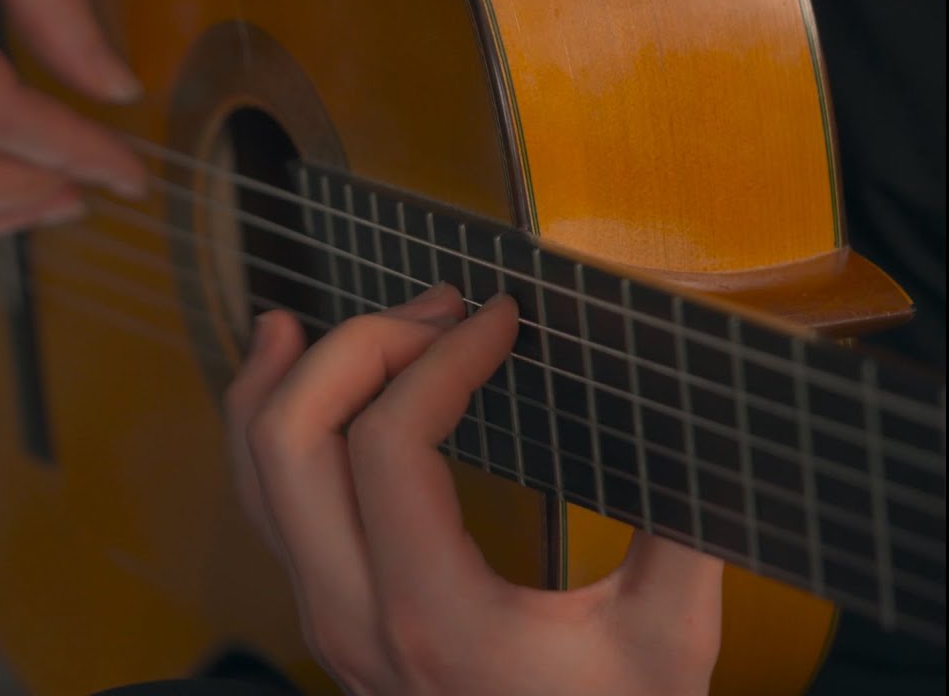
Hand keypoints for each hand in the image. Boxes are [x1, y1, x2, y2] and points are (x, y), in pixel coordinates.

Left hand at [225, 284, 722, 695]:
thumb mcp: (665, 646)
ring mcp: (325, 611)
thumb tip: (700, 422)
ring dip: (291, 377)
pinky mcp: (324, 606)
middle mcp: (354, 612)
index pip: (390, 443)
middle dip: (358, 346)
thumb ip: (686, 534)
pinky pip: (265, 500)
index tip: (502, 318)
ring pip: (255, 469)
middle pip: (294, 439)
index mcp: (436, 616)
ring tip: (319, 318)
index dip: (442, 356)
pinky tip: (285, 376)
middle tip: (439, 310)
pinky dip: (265, 424)